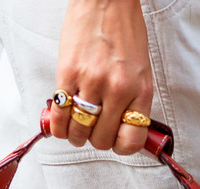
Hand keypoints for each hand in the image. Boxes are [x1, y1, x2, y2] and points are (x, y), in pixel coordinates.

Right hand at [49, 0, 153, 155]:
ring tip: (75, 127)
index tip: (114, 139)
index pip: (131, 140)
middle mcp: (118, 89)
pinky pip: (60, 115)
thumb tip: (121, 131)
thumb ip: (133, 100)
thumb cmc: (124, 32)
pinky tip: (60, 124)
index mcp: (140, 90)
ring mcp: (92, 81)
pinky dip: (58, 126)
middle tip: (91, 129)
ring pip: (79, 131)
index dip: (120, 146)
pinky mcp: (68, 73)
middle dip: (95, 139)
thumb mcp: (140, 69)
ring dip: (75, 135)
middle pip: (102, 139)